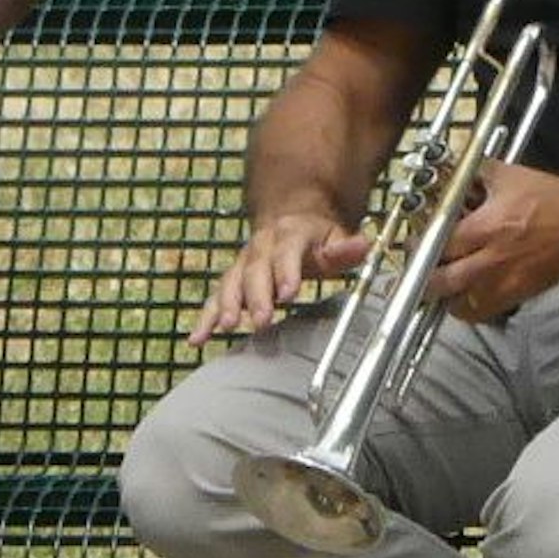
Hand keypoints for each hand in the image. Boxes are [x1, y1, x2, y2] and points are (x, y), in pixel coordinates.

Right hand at [189, 214, 372, 345]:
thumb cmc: (316, 237)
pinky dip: (204, 318)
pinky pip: (215, 297)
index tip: (288, 293)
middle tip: (260, 320)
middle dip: (256, 296)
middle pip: (255, 270)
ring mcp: (244, 263)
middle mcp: (262, 246)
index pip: (288, 251)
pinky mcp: (232, 280)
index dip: (286, 271)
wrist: (290, 218)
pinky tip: (197, 339)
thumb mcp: (337, 236)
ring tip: (226, 326)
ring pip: (231, 281)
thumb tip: (361, 245)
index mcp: (290, 233)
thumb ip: (346, 248)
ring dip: (226, 304)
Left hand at [425, 161, 558, 322]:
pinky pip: (481, 313)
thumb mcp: (508, 175)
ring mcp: (505, 282)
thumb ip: (473, 173)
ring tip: (436, 284)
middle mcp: (494, 259)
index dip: (421, 244)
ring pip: (458, 305)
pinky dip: (465, 308)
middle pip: (443, 281)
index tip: (414, 242)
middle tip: (417, 267)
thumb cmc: (550, 199)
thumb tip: (448, 172)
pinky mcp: (516, 295)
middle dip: (423, 277)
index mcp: (489, 226)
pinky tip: (460, 294)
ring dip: (442, 296)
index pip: (441, 244)